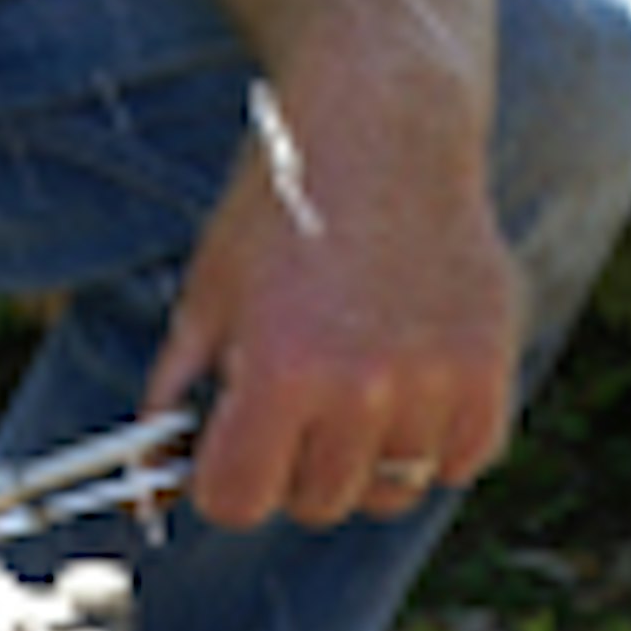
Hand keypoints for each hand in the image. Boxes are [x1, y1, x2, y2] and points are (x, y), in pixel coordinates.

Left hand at [146, 74, 518, 536]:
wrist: (385, 128)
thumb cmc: (282, 209)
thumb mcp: (207, 296)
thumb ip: (173, 398)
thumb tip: (142, 495)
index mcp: (279, 372)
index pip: (237, 501)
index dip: (223, 478)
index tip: (231, 443)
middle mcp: (362, 388)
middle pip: (315, 502)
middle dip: (292, 464)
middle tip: (295, 399)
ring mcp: (434, 382)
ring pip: (392, 490)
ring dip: (365, 459)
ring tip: (354, 386)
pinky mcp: (489, 368)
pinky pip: (462, 460)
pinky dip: (436, 444)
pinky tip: (410, 389)